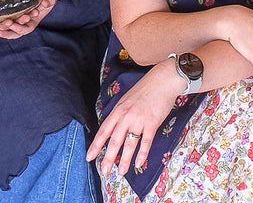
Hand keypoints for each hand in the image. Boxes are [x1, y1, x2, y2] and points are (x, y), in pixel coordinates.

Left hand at [86, 62, 181, 178]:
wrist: (162, 80)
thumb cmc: (146, 89)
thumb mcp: (127, 99)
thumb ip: (120, 114)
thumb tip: (114, 129)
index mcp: (118, 110)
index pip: (104, 131)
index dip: (96, 145)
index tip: (89, 157)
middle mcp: (126, 116)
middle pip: (115, 141)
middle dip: (108, 158)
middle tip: (104, 171)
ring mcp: (139, 120)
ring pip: (129, 144)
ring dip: (125, 159)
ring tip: (121, 172)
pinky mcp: (152, 123)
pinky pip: (145, 142)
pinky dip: (142, 154)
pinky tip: (139, 163)